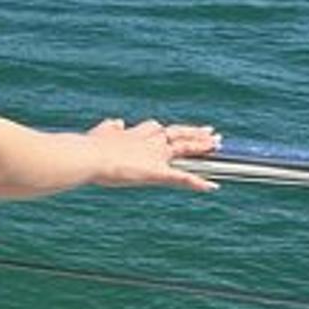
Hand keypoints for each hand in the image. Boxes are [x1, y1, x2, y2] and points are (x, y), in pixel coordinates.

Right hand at [84, 118, 221, 191]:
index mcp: (134, 135)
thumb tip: (117, 121)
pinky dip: (198, 182)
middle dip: (194, 132)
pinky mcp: (158, 171)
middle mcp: (148, 142)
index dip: (168, 130)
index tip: (177, 129)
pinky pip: (183, 177)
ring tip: (219, 144)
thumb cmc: (89, 148)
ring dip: (202, 146)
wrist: (90, 156)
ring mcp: (155, 156)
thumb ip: (109, 128)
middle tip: (211, 131)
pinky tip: (212, 187)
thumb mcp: (100, 134)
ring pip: (185, 148)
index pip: (156, 129)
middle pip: (177, 133)